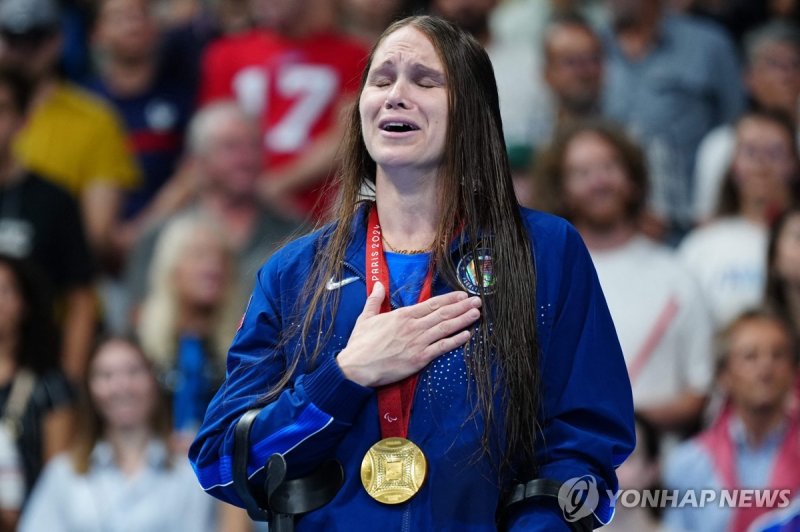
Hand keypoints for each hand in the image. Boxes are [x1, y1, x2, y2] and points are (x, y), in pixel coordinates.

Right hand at [337, 282, 481, 386]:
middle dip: (462, 307)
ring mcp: (418, 342)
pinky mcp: (419, 358)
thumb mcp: (365, 317)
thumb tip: (378, 284)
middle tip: (478, 301)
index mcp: (402, 315)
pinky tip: (467, 335)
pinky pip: (442, 347)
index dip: (449, 299)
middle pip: (443, 314)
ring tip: (477, 314)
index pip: (431, 304)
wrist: (357, 367)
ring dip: (463, 320)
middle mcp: (413, 326)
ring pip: (445, 328)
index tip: (462, 295)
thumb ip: (374, 300)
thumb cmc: (360, 343)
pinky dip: (455, 340)